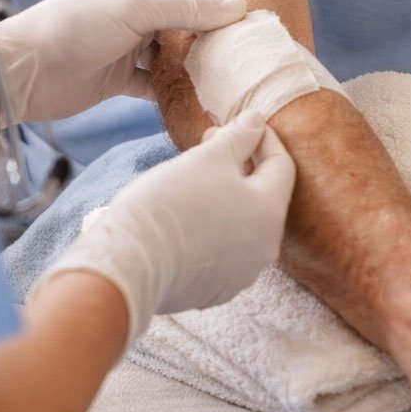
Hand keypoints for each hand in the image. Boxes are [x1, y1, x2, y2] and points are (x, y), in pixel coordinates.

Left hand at [0, 0, 246, 122]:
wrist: (23, 74)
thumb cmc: (73, 28)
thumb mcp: (133, 9)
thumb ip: (184, 8)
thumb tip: (235, 5)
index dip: (218, 6)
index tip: (250, 25)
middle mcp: (131, 12)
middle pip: (182, 22)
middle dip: (210, 36)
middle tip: (244, 55)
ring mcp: (125, 47)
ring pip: (171, 53)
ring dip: (195, 64)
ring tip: (227, 77)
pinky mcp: (119, 79)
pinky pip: (155, 83)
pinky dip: (174, 89)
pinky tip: (197, 98)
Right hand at [32, 110, 295, 347]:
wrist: (129, 264)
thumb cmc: (171, 203)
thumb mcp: (208, 158)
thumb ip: (239, 137)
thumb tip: (257, 120)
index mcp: (270, 213)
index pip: (281, 165)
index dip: (263, 138)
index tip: (242, 123)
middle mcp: (264, 248)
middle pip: (262, 195)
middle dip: (240, 165)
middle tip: (210, 142)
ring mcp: (240, 274)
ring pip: (241, 223)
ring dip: (225, 196)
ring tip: (193, 176)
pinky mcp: (213, 290)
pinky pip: (221, 249)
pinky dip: (211, 226)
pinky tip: (185, 214)